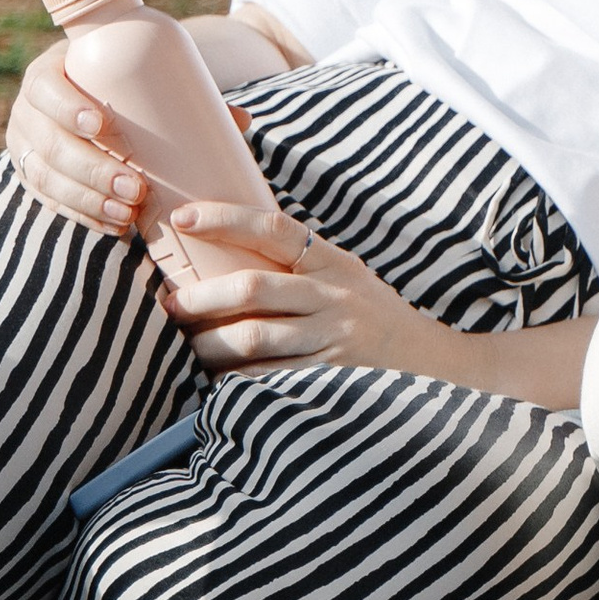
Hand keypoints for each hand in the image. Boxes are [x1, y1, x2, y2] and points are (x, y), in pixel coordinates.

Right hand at [4, 39, 156, 242]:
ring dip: (89, 200)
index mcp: (48, 74)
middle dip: (92, 170)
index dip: (66, 107)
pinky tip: (114, 226)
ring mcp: (24, 146)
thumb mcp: (135, 73)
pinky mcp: (31, 177)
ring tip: (128, 215)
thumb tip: (236, 119)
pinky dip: (84, 215)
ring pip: (45, 178)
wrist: (89, 100)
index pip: (44, 86)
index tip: (100, 124)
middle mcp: (28, 111)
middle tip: (135, 188)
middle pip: (49, 143)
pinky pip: (50, 202)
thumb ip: (176, 89)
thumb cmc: (121, 82)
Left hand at [152, 205, 454, 379]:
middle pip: (252, 288)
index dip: (225, 219)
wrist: (430, 364)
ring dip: (207, 344)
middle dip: (200, 298)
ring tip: (186, 345)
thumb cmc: (372, 315)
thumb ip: (298, 264)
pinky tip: (215, 378)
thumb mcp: (346, 276)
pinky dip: (232, 380)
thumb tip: (223, 246)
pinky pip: (266, 379)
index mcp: (333, 262)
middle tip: (168, 305)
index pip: (274, 227)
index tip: (182, 219)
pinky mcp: (328, 380)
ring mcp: (332, 340)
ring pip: (253, 338)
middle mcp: (334, 296)